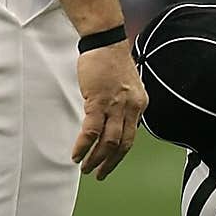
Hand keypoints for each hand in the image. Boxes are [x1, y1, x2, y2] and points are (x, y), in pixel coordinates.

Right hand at [73, 40, 147, 179]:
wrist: (105, 41)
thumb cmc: (110, 61)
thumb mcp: (126, 87)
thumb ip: (123, 105)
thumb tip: (114, 122)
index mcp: (139, 105)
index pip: (131, 137)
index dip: (119, 154)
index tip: (109, 164)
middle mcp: (131, 108)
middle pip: (123, 144)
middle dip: (109, 162)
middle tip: (98, 173)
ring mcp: (115, 105)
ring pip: (108, 141)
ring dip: (96, 158)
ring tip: (85, 167)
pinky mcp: (99, 101)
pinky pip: (92, 130)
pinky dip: (84, 145)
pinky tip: (76, 154)